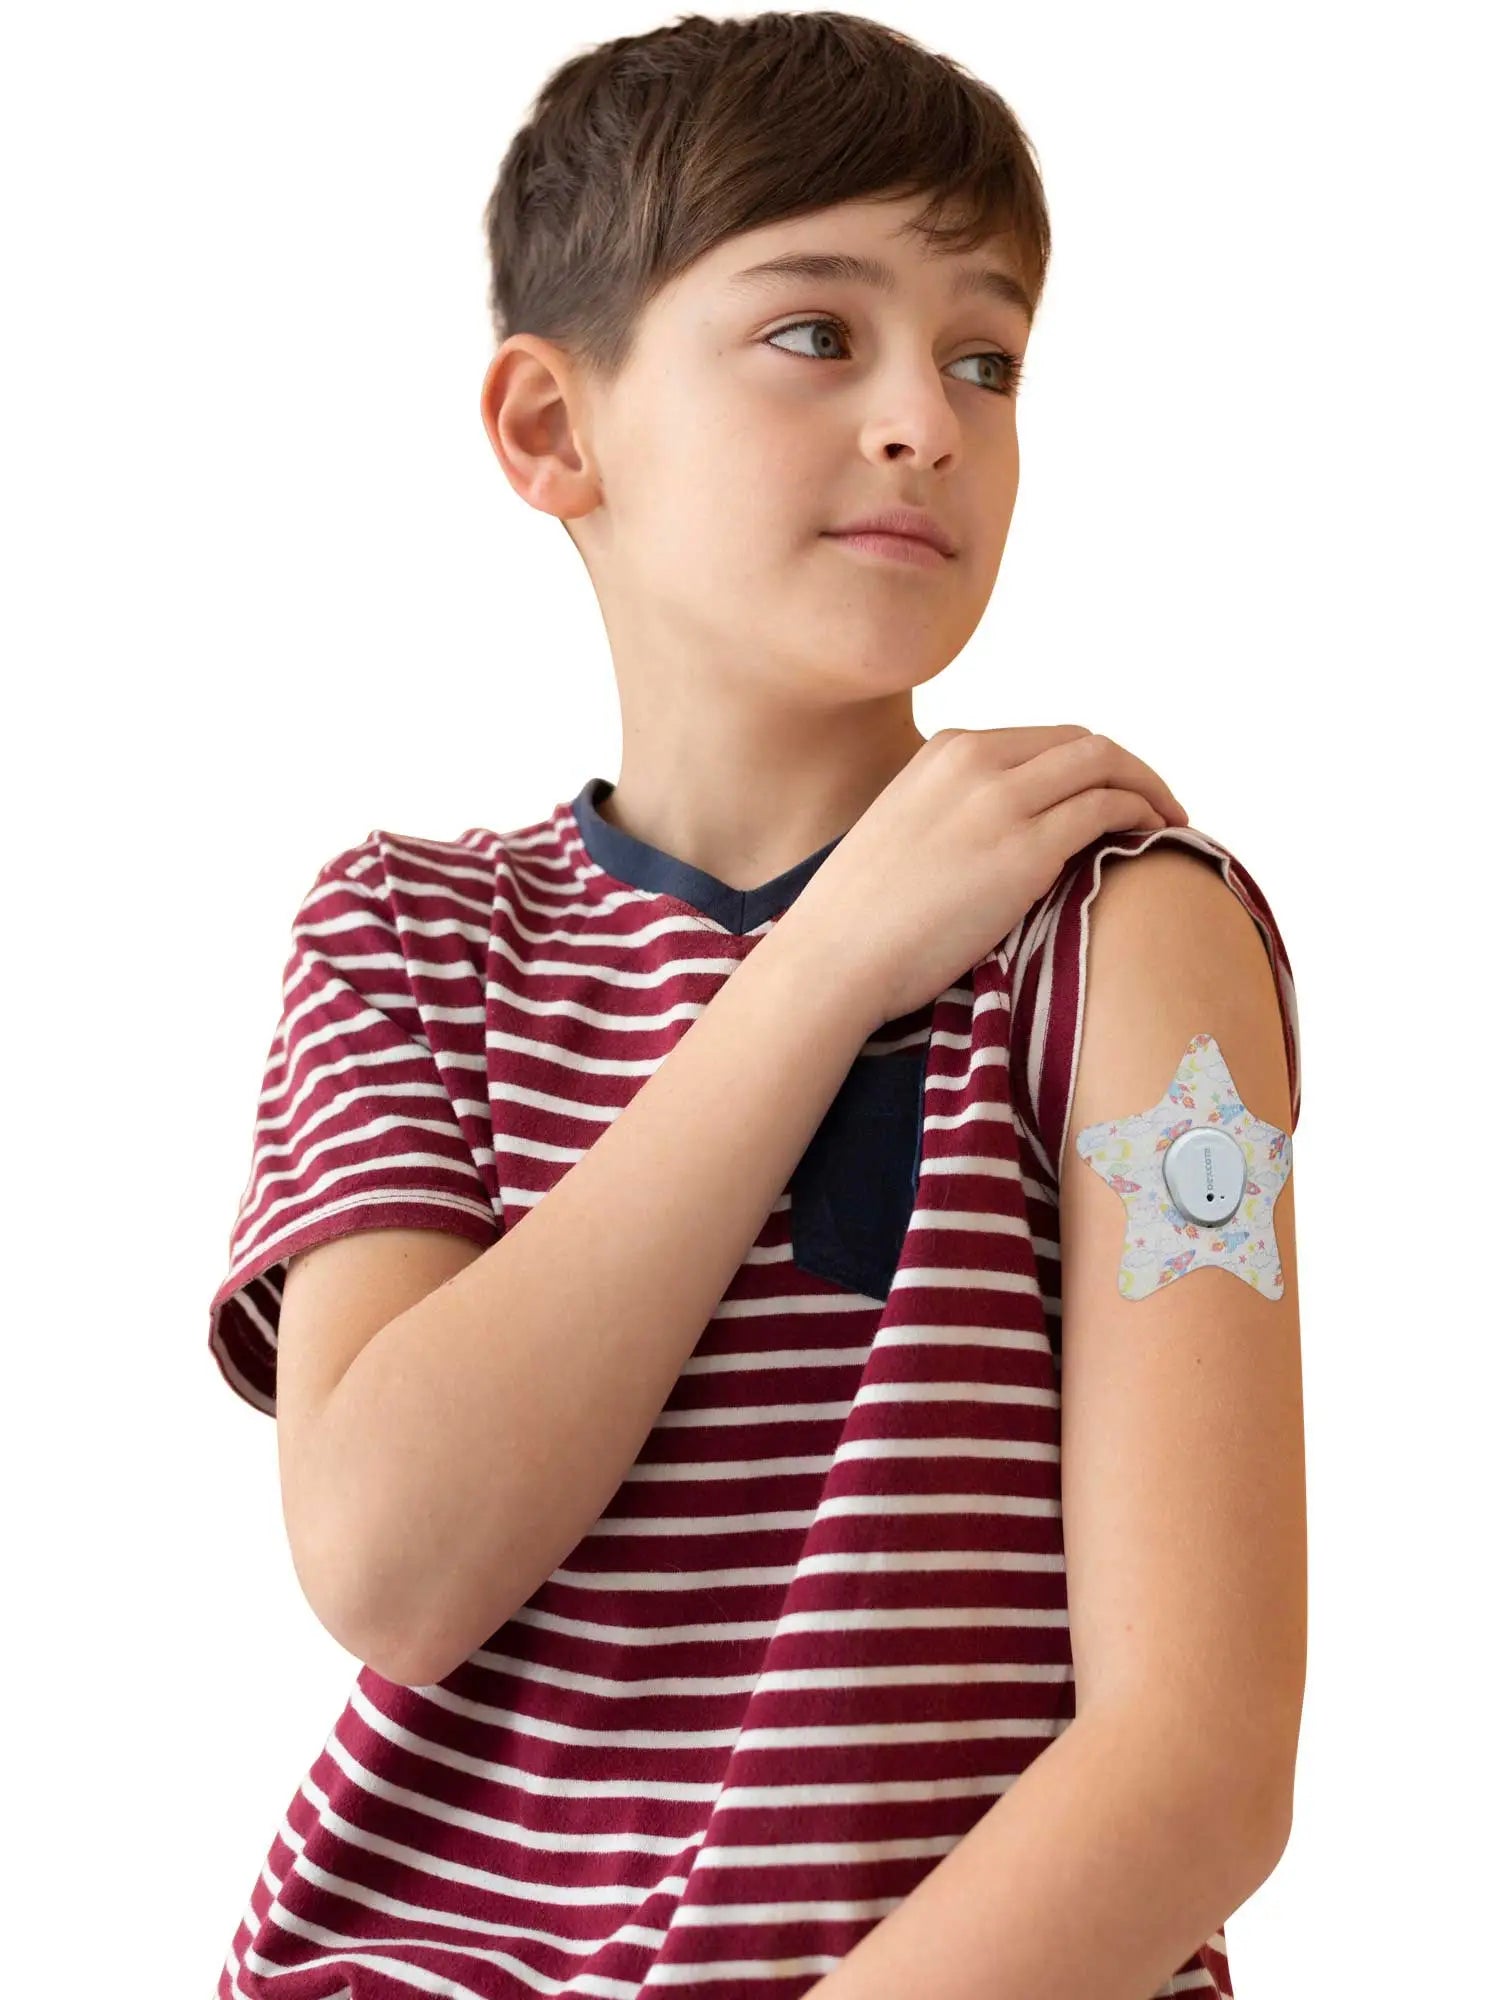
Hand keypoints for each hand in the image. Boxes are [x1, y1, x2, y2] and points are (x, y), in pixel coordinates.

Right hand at [777, 725, 1187, 1028]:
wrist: (835, 956)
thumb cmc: (860, 918)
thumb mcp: (902, 831)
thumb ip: (950, 814)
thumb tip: (994, 838)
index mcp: (943, 752)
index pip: (1042, 739)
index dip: (1090, 764)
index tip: (1112, 794)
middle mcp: (975, 762)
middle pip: (1082, 743)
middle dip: (1131, 769)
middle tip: (1158, 805)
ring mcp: (1002, 801)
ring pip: (1106, 766)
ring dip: (1149, 789)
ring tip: (1169, 823)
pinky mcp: (1025, 849)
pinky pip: (1108, 810)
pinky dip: (1142, 816)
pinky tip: (1153, 841)